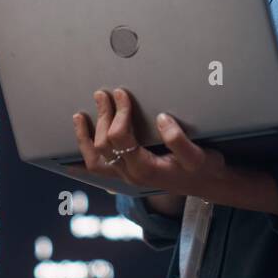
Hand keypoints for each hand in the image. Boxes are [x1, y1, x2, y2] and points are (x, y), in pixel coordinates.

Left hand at [68, 87, 234, 202]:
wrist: (207, 184)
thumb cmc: (203, 168)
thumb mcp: (199, 156)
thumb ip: (179, 139)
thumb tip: (161, 119)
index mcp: (145, 168)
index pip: (121, 137)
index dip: (118, 113)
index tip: (121, 93)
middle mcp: (130, 174)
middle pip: (105, 143)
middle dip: (103, 116)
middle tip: (103, 94)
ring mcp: (126, 176)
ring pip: (95, 158)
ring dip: (85, 136)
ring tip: (79, 116)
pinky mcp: (126, 173)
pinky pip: (98, 169)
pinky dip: (83, 158)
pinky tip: (69, 156)